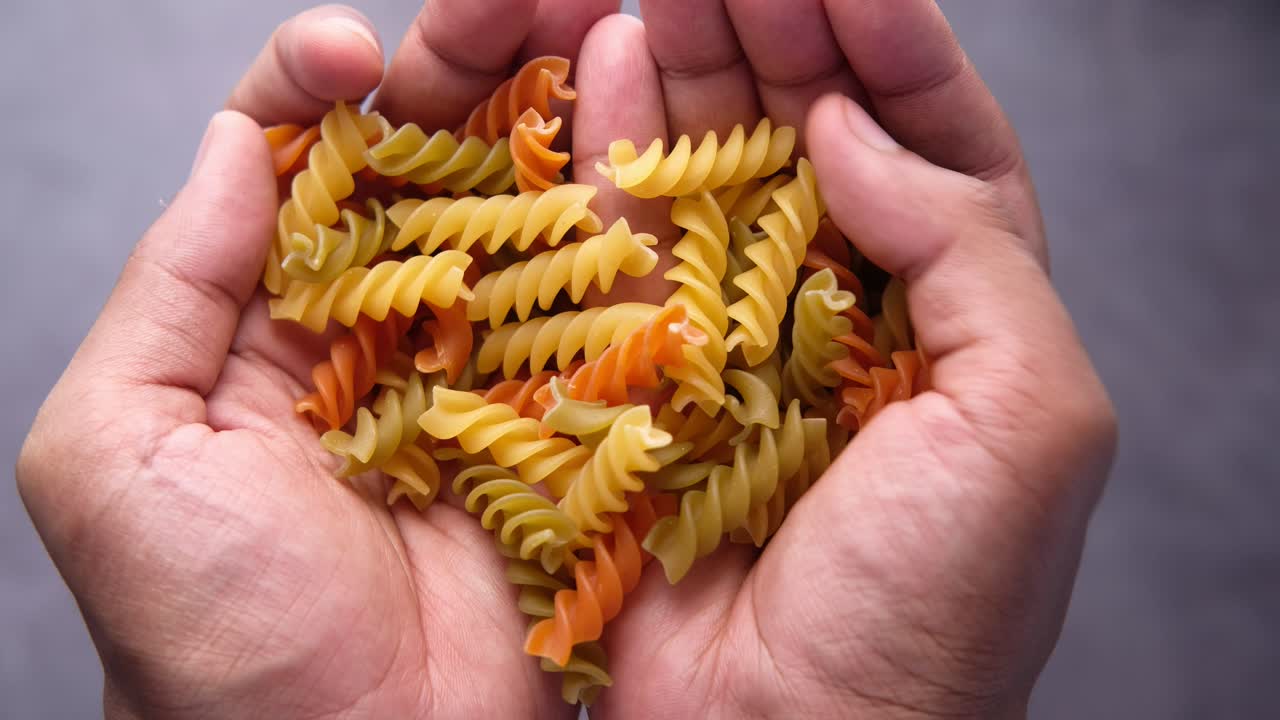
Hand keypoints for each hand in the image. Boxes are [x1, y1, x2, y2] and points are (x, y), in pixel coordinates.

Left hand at [16, 2, 616, 717]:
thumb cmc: (215, 639)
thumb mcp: (119, 454)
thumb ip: (172, 290)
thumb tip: (234, 145)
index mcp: (268, 324)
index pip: (298, 162)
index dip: (323, 83)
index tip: (357, 49)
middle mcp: (384, 329)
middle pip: (431, 161)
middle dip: (473, 61)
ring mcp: (490, 368)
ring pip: (524, 207)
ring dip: (560, 107)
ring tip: (599, 14)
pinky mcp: (575, 416)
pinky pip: (601, 298)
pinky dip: (625, 212)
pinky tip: (646, 128)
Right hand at [579, 2, 1116, 717]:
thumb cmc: (932, 608)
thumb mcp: (1028, 421)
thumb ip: (969, 252)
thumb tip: (853, 130)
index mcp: (959, 318)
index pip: (937, 146)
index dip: (895, 51)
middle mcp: (846, 316)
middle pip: (815, 137)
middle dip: (783, 36)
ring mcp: (737, 338)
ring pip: (716, 170)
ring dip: (695, 67)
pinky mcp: (642, 369)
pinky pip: (627, 238)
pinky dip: (615, 146)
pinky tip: (609, 59)